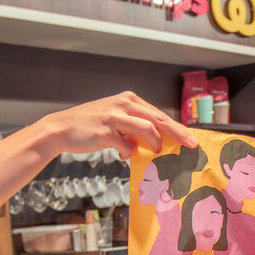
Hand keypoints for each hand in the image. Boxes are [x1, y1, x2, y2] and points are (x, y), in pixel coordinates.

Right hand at [39, 92, 196, 158]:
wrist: (62, 129)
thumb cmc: (92, 126)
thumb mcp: (117, 121)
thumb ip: (135, 128)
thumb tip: (156, 143)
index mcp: (129, 100)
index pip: (159, 114)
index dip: (177, 128)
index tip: (192, 139)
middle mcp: (124, 104)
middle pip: (159, 119)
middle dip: (178, 133)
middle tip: (191, 145)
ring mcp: (114, 116)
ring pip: (147, 128)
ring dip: (154, 143)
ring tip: (155, 152)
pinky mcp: (105, 130)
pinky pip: (126, 145)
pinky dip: (128, 152)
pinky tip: (124, 154)